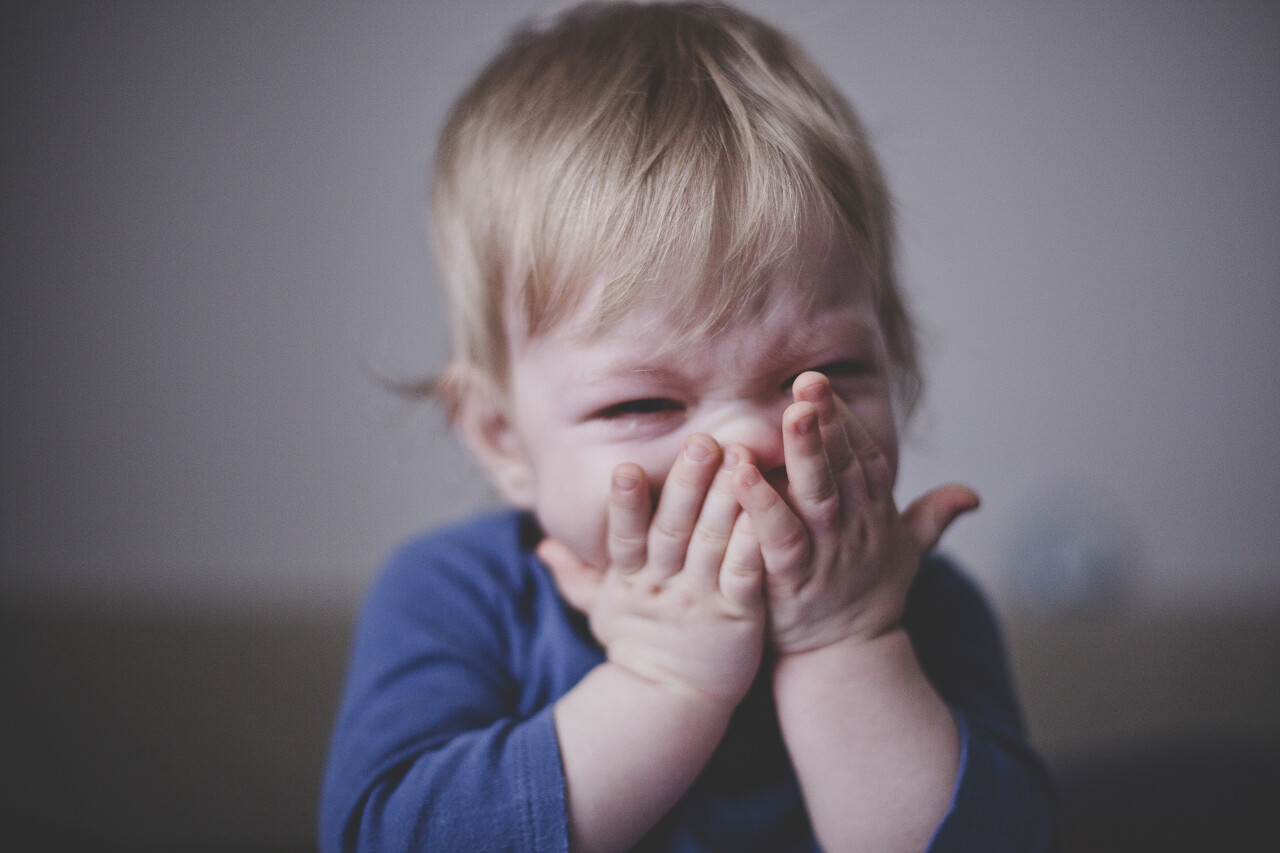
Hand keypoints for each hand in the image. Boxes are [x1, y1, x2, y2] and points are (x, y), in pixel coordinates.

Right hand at [537, 435, 766, 706]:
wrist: (673, 704)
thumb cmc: (639, 646)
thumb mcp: (601, 611)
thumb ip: (575, 574)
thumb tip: (541, 545)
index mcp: (631, 579)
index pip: (624, 536)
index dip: (624, 504)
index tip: (625, 468)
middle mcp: (664, 585)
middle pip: (672, 530)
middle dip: (686, 484)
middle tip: (700, 442)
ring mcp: (701, 600)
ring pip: (711, 544)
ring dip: (724, 502)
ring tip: (739, 461)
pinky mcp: (737, 616)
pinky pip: (744, 576)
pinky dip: (751, 547)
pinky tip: (762, 517)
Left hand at [732, 372, 978, 654]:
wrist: (846, 659)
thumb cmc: (867, 598)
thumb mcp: (907, 554)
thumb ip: (932, 518)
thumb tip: (972, 495)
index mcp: (874, 513)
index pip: (862, 456)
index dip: (844, 420)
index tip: (821, 382)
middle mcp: (855, 528)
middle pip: (844, 467)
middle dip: (828, 422)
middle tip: (809, 381)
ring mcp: (827, 553)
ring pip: (818, 495)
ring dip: (806, 453)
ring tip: (789, 414)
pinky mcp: (793, 580)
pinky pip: (779, 536)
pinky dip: (760, 503)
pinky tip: (739, 472)